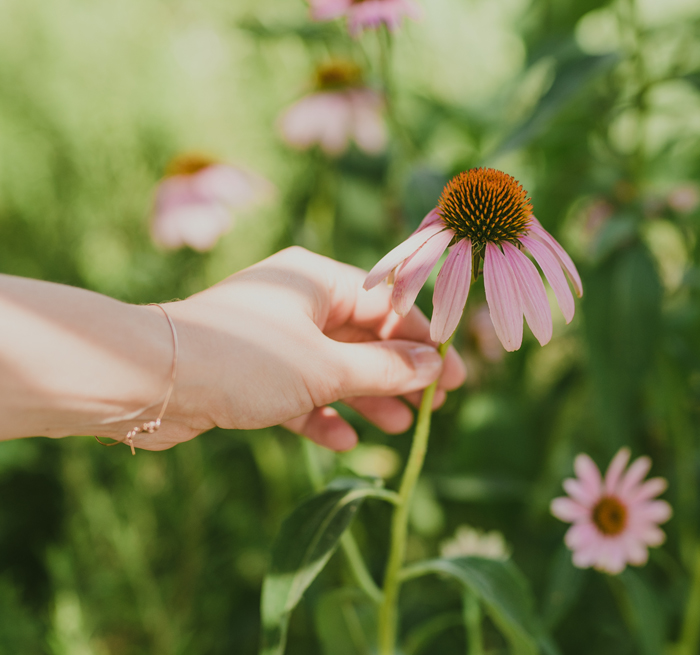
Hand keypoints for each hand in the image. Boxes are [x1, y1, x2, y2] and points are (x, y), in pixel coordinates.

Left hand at [159, 247, 465, 450]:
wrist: (153, 381)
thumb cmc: (246, 360)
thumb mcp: (326, 367)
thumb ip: (383, 368)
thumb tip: (432, 365)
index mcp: (315, 280)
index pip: (385, 305)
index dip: (422, 340)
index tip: (452, 374)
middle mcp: (295, 303)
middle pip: (360, 338)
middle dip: (395, 374)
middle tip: (431, 405)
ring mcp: (272, 338)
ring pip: (332, 368)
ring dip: (364, 397)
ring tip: (398, 428)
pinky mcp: (251, 373)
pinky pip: (298, 391)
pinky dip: (321, 413)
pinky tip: (344, 440)